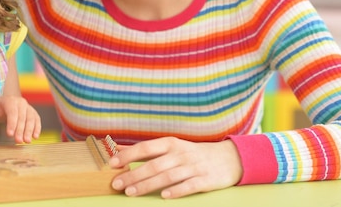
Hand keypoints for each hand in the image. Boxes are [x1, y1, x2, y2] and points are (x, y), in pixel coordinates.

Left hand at [0, 92, 40, 143]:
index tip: (9, 134)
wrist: (5, 107)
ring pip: (31, 119)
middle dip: (20, 130)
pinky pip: (37, 120)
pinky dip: (37, 128)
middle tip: (18, 141)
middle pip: (22, 117)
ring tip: (27, 141)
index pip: (12, 112)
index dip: (12, 123)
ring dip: (29, 130)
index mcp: (10, 100)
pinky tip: (35, 136)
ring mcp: (28, 108)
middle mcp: (21, 103)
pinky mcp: (33, 113)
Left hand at [108, 137, 242, 198]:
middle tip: (117, 184)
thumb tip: (119, 149)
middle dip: (133, 174)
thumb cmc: (192, 154)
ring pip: (167, 176)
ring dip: (148, 184)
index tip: (113, 163)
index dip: (128, 155)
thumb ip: (147, 150)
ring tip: (131, 192)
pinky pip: (189, 186)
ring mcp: (193, 167)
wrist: (228, 158)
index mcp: (171, 144)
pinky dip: (176, 191)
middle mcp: (181, 154)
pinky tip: (164, 197)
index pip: (146, 147)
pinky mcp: (205, 180)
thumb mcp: (171, 147)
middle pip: (153, 164)